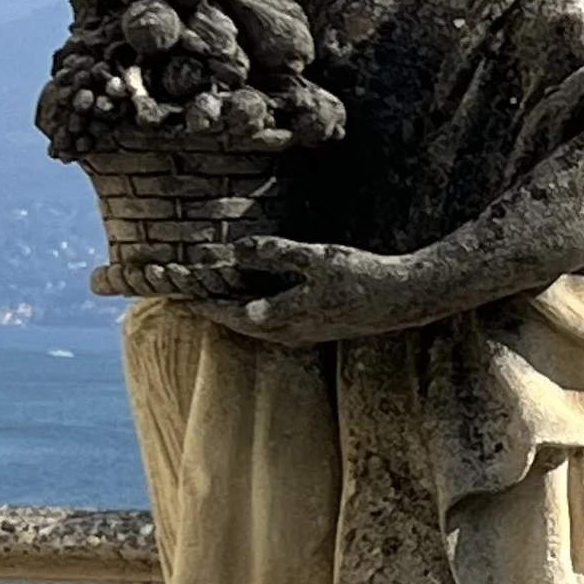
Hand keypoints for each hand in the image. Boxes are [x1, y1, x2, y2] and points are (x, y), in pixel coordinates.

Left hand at [184, 236, 426, 345]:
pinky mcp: (317, 329)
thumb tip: (236, 249)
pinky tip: (259, 302)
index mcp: (283, 316)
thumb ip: (274, 253)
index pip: (231, 313)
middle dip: (215, 311)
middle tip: (190, 297)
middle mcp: (289, 332)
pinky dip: (258, 314)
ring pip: (258, 328)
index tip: (181, 293)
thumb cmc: (360, 276)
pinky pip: (275, 325)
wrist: (401, 299)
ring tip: (217, 300)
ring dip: (236, 314)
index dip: (205, 303)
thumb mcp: (315, 257)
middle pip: (240, 325)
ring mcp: (304, 333)